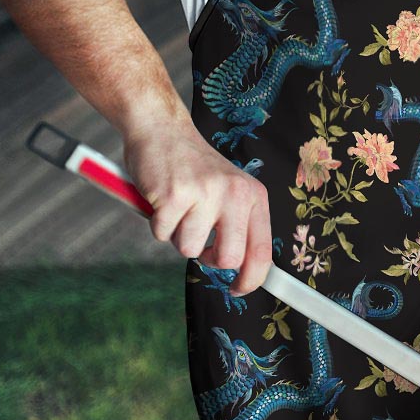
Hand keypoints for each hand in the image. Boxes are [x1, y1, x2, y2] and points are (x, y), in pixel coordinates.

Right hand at [123, 122, 271, 296]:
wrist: (162, 130)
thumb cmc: (194, 168)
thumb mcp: (229, 190)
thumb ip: (238, 224)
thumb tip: (243, 271)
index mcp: (253, 195)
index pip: (262, 250)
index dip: (252, 279)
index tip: (239, 289)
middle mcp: (235, 193)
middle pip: (229, 258)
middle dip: (209, 259)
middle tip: (199, 240)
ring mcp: (205, 193)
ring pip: (189, 249)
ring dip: (178, 235)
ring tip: (178, 208)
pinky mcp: (174, 195)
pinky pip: (162, 234)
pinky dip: (157, 223)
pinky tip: (162, 199)